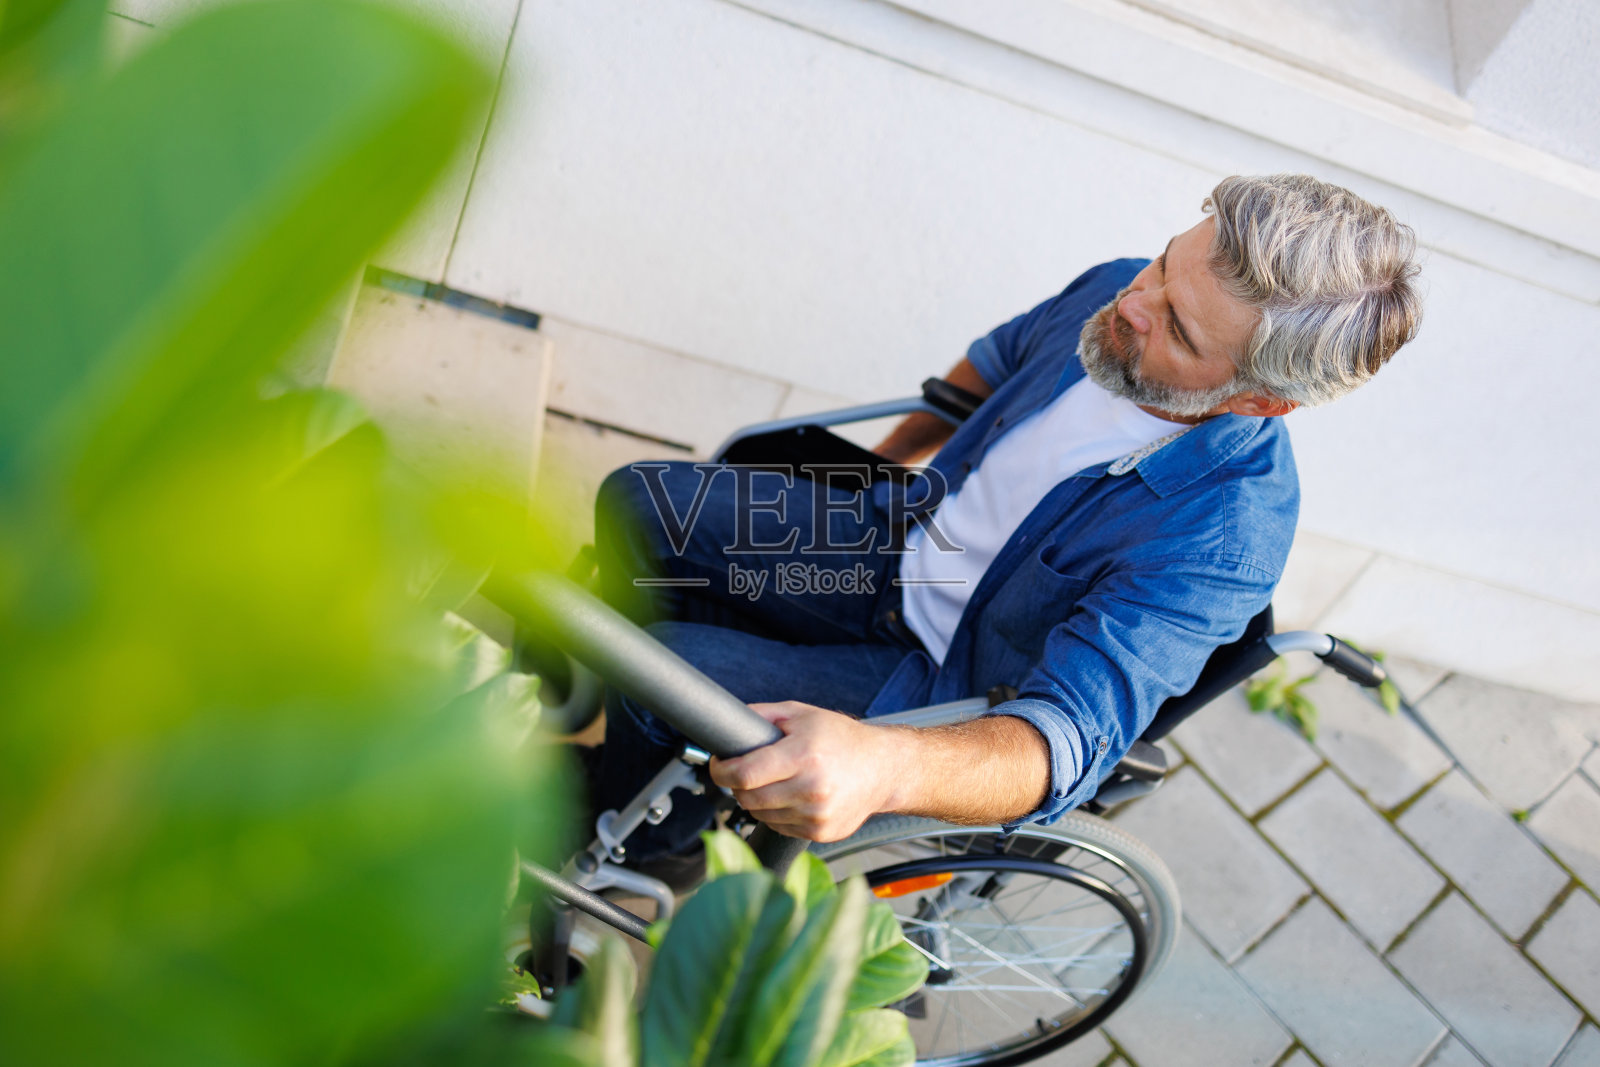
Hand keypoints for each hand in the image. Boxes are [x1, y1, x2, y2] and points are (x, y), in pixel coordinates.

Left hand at [708, 701, 901, 841]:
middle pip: (748, 798)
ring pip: (760, 815)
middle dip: (736, 785)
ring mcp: (816, 815)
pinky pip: (779, 826)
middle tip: (743, 772)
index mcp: (804, 756)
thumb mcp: (802, 714)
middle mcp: (811, 789)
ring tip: (773, 782)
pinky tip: (790, 796)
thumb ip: (763, 715)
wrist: (883, 769)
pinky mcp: (820, 832)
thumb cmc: (843, 739)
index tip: (719, 765)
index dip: (721, 771)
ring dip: (756, 800)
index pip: (744, 774)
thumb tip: (728, 721)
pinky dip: (775, 813)